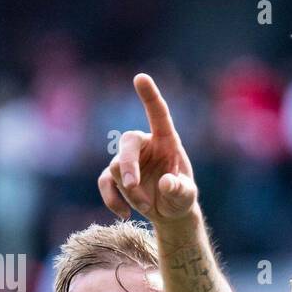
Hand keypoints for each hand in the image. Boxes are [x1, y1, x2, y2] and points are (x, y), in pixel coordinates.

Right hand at [98, 74, 198, 223]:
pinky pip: (105, 182)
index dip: (149, 96)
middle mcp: (145, 145)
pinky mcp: (115, 176)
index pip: (158, 115)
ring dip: (130, 191)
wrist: (169, 213)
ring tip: (148, 208)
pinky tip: (125, 214)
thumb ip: (180, 190)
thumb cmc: (181, 197)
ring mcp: (128, 160)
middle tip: (132, 184)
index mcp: (166, 141)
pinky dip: (112, 199)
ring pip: (116, 168)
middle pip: (127, 142)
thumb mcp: (187, 196)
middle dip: (127, 164)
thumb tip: (166, 183)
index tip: (140, 78)